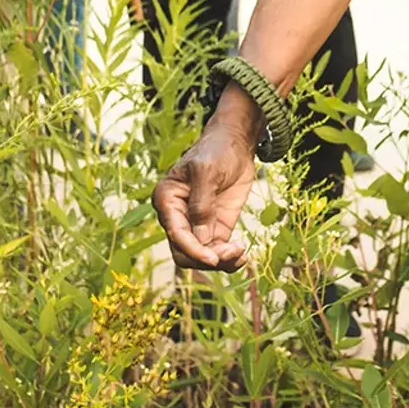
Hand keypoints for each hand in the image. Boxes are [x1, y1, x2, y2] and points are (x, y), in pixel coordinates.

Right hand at [153, 103, 260, 268]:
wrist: (235, 146)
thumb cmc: (216, 151)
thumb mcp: (207, 171)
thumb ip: (202, 204)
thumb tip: (201, 238)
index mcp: (166, 200)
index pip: (175, 234)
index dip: (193, 249)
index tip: (213, 258)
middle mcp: (176, 216)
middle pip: (184, 252)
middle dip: (206, 258)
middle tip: (232, 251)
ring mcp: (196, 225)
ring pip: (200, 257)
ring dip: (220, 261)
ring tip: (240, 252)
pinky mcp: (215, 229)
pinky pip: (216, 252)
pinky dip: (229, 259)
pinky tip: (242, 255)